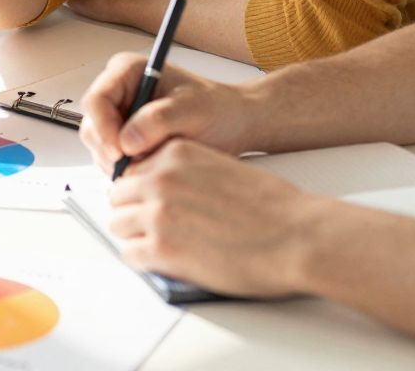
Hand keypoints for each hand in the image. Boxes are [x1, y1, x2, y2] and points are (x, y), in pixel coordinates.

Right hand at [78, 53, 262, 171]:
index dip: (103, 129)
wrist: (233, 122)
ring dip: (118, 162)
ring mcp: (120, 115)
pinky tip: (150, 168)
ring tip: (151, 165)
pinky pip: (111, 158)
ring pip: (99, 145)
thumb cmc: (218, 109)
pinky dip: (126, 168)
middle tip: (134, 168)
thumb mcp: (192, 110)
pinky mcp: (125, 136)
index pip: (96, 100)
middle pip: (92, 125)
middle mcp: (119, 91)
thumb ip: (158, 120)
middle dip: (109, 150)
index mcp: (127, 71)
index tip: (120, 153)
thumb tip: (127, 141)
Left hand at [105, 139, 322, 297]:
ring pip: (117, 224)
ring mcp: (157, 214)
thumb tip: (168, 192)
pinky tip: (164, 261)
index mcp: (176, 154)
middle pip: (118, 196)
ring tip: (159, 245)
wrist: (297, 236)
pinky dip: (143, 259)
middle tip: (152, 227)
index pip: (132, 168)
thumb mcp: (222, 168)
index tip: (149, 202)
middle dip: (133, 211)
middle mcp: (160, 178)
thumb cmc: (274, 207)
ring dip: (135, 235)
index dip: (141, 189)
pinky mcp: (161, 249)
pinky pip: (129, 254)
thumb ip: (187, 174)